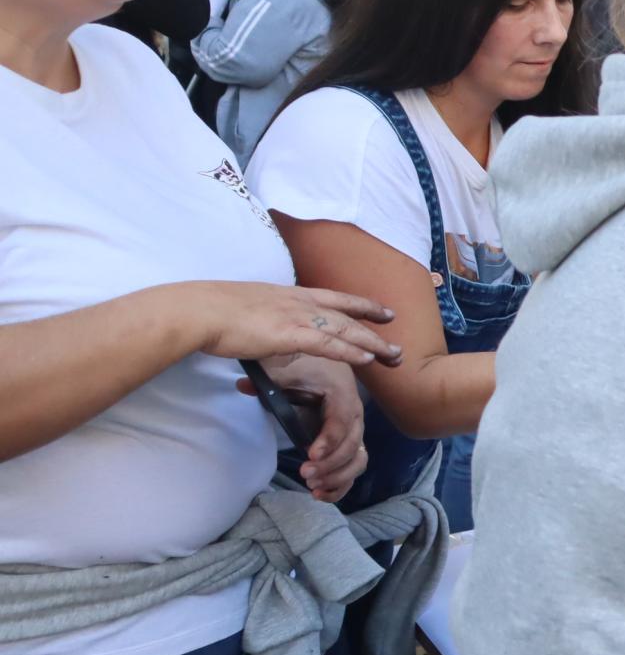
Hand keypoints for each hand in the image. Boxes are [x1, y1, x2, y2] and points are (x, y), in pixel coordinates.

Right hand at [176, 281, 402, 368]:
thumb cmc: (213, 312)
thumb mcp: (249, 307)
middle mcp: (299, 302)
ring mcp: (295, 317)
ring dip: (372, 345)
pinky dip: (349, 352)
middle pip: (348, 315)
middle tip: (397, 345)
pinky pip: (327, 344)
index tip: (384, 312)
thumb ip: (267, 317)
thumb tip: (269, 327)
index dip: (363, 305)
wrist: (197, 310)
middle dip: (376, 330)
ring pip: (345, 330)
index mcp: (290, 294)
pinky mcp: (287, 334)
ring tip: (393, 357)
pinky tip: (366, 360)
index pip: (336, 298)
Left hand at [235, 353, 368, 500]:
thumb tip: (243, 386)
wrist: (328, 365)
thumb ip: (269, 380)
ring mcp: (354, 432)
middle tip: (305, 474)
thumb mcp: (288, 369)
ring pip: (358, 460)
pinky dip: (341, 484)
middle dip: (330, 464)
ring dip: (338, 477)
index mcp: (342, 394)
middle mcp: (355, 415)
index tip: (311, 455)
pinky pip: (354, 468)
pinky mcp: (349, 445)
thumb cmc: (308, 367)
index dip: (329, 440)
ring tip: (312, 486)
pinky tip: (320, 495)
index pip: (342, 420)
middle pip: (352, 445)